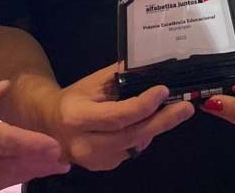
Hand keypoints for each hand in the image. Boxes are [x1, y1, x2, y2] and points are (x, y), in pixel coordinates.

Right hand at [0, 66, 68, 190]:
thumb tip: (6, 87)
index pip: (2, 141)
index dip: (31, 147)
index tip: (55, 148)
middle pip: (4, 167)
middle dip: (35, 166)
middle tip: (62, 163)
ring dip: (21, 175)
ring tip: (46, 169)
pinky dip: (0, 179)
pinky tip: (16, 172)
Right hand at [45, 63, 194, 170]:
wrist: (48, 124)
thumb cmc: (74, 98)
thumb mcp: (93, 82)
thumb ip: (120, 77)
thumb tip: (151, 67)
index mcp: (77, 117)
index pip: (117, 115)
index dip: (143, 105)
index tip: (163, 90)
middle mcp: (84, 144)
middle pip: (131, 135)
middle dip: (162, 120)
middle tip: (185, 107)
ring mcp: (94, 161)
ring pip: (134, 145)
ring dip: (156, 127)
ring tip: (175, 111)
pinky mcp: (103, 167)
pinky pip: (131, 151)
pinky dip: (143, 136)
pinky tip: (148, 122)